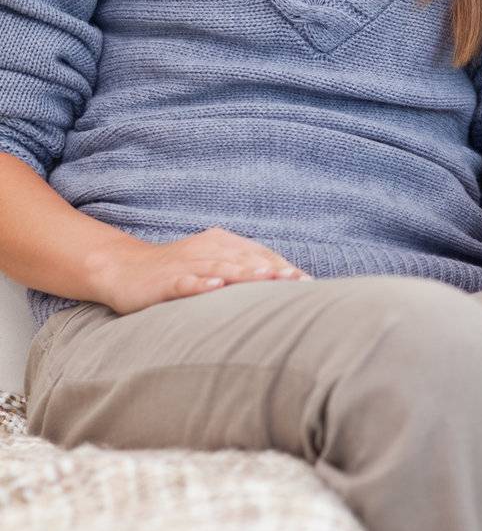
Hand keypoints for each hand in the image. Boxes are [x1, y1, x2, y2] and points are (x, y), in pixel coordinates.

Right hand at [88, 226, 313, 314]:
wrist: (123, 269)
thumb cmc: (176, 272)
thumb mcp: (212, 266)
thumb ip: (241, 272)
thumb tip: (279, 287)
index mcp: (223, 244)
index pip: (261, 255)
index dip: (284, 267)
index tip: (309, 282)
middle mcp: (208, 250)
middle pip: (247, 258)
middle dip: (273, 269)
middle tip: (298, 281)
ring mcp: (187, 264)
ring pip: (221, 266)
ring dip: (245, 271)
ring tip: (267, 276)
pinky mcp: (166, 280)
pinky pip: (186, 281)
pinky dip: (201, 283)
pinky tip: (215, 286)